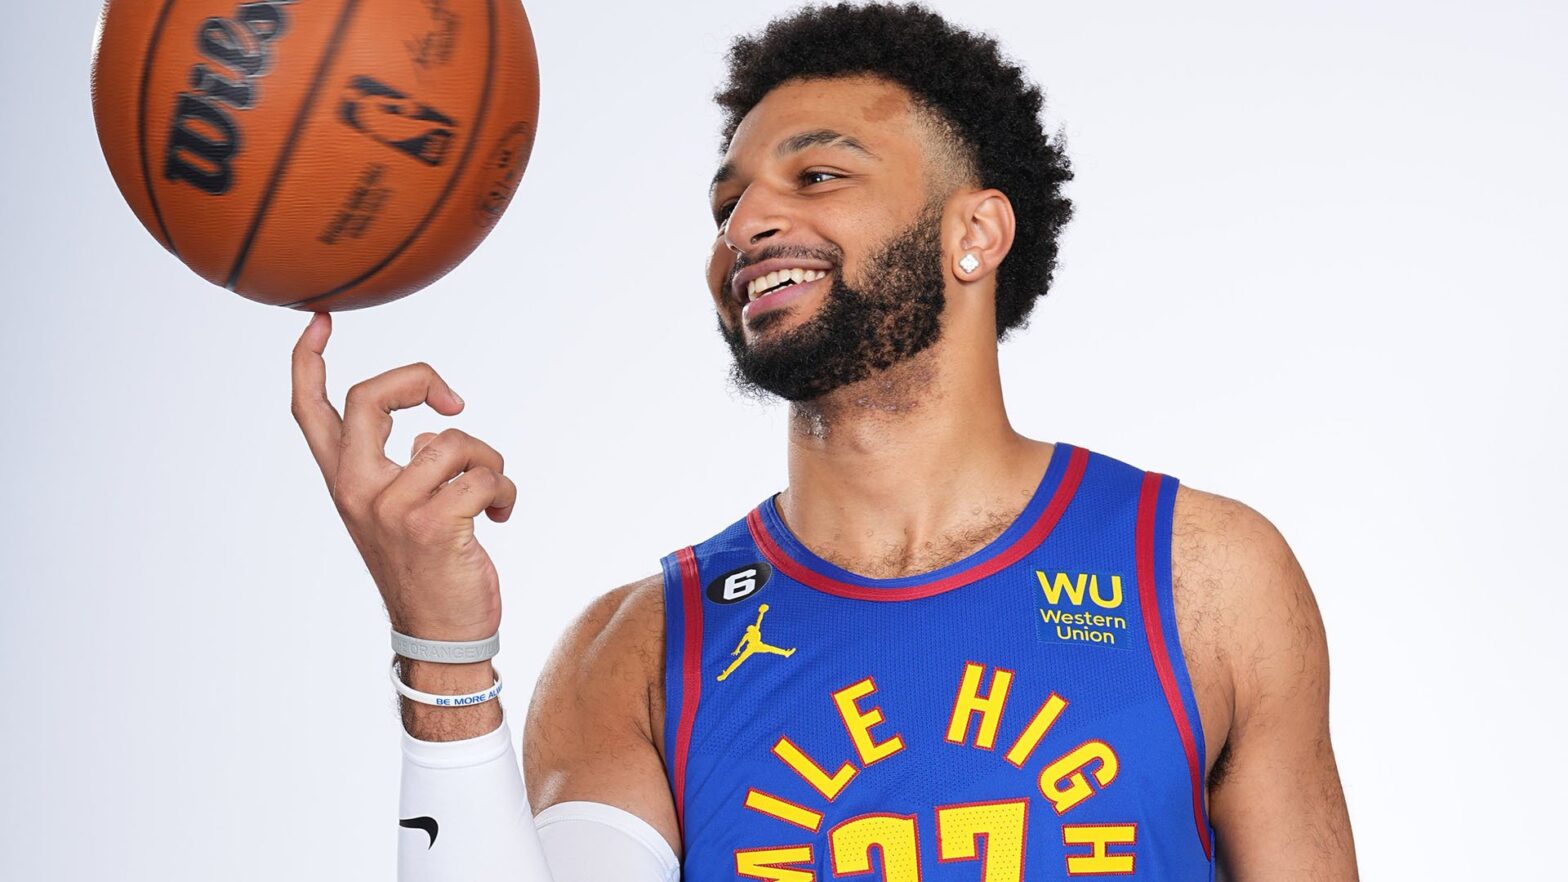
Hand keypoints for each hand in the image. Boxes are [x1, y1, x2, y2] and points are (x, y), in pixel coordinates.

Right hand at [289, 313, 516, 641]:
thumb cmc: (429, 569)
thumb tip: (430, 435)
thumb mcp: (399, 512)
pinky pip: (484, 476)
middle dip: (420, 379)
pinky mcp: (432, 524)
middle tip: (453, 400)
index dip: (309, 361)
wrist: (441, 636)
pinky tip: (502, 518)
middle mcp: (358, 489)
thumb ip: (403, 467)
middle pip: (370, 397)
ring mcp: (392, 507)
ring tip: (491, 496)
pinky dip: (506, 493)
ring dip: (489, 463)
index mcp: (345, 482)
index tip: (320, 320)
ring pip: (452, 439)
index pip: (310, 411)